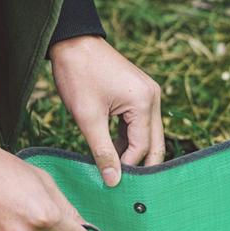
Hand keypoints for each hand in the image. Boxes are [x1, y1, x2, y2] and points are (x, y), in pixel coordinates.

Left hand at [50, 36, 164, 186]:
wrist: (74, 43)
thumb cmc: (79, 76)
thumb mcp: (88, 118)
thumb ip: (102, 151)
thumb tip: (113, 181)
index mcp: (144, 102)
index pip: (142, 147)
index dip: (127, 169)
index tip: (111, 186)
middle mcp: (153, 97)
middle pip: (155, 142)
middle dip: (141, 165)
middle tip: (124, 188)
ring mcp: (148, 94)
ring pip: (148, 134)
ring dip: (133, 153)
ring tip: (114, 172)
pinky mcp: (139, 93)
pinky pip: (140, 123)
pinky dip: (129, 138)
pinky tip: (113, 151)